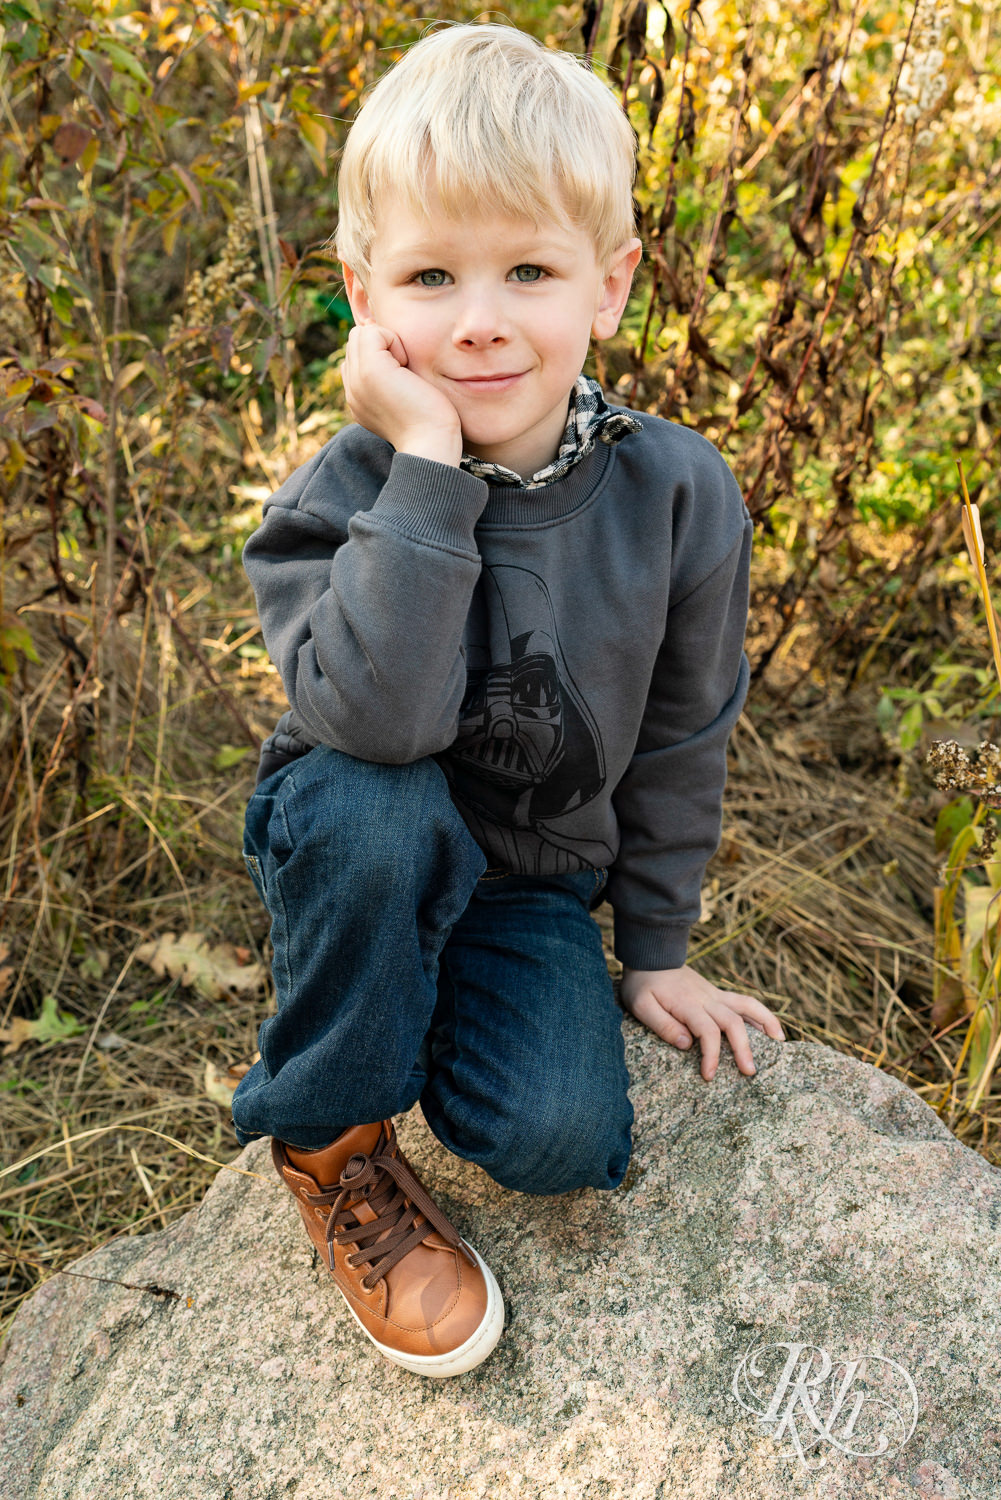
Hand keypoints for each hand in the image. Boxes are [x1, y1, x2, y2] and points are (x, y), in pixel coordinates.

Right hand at [341, 322, 461, 463]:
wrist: (432, 445)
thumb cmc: (432, 424)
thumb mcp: (407, 398)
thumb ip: (394, 378)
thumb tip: (397, 356)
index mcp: (359, 398)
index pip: (357, 356)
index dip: (382, 354)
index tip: (404, 379)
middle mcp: (352, 390)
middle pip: (356, 340)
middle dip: (383, 345)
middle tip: (406, 373)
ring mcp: (356, 381)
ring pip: (361, 334)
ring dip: (388, 343)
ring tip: (405, 371)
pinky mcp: (369, 371)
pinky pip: (373, 332)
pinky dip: (394, 341)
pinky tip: (406, 369)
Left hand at [618, 964, 785, 1081]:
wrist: (651, 954)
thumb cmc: (643, 983)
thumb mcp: (641, 1005)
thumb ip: (662, 1025)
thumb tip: (686, 1044)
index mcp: (688, 1004)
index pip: (708, 1032)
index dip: (712, 1055)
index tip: (709, 1075)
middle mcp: (707, 999)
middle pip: (733, 1022)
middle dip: (744, 1048)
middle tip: (750, 1072)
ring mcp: (715, 994)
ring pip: (747, 1006)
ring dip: (765, 1022)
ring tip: (780, 1043)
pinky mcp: (717, 993)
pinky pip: (744, 1002)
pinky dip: (760, 1014)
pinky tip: (770, 1028)